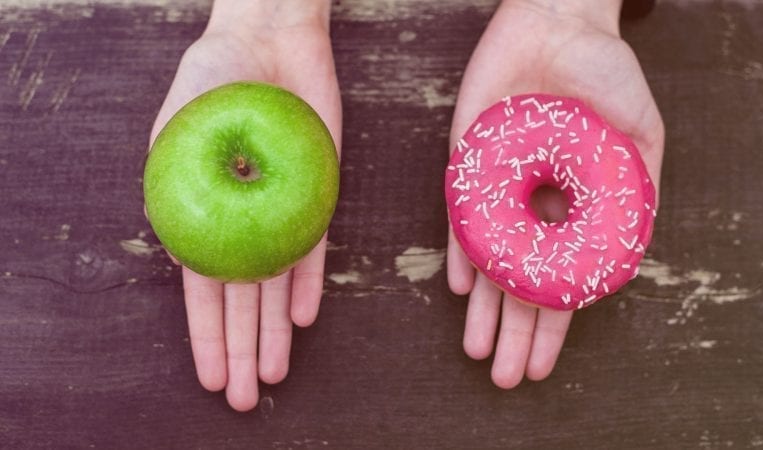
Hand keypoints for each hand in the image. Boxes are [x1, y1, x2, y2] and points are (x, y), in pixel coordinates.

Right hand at [147, 0, 340, 410]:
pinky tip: (302, 317)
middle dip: (242, 349)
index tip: (212, 377)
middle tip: (246, 398)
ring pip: (277, 284)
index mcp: (202, 215)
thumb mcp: (178, 132)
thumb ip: (178, 188)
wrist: (269, 41)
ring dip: (274, 331)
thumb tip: (179, 252)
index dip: (206, 336)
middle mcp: (243, 221)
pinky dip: (309, 282)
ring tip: (274, 373)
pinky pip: (314, 246)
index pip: (202, 289)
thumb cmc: (213, 79)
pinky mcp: (317, 195)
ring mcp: (281, 212)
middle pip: (241, 299)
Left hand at [448, 0, 663, 388]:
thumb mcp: (641, 133)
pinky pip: (461, 216)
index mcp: (574, 209)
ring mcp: (499, 189)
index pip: (560, 279)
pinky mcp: (468, 163)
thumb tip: (630, 249)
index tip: (544, 364)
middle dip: (514, 331)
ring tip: (479, 350)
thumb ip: (638, 190)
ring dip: (484, 308)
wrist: (558, 23)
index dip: (553, 325)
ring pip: (489, 260)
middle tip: (505, 376)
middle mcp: (534, 207)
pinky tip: (462, 288)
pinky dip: (462, 251)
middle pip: (521, 282)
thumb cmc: (606, 73)